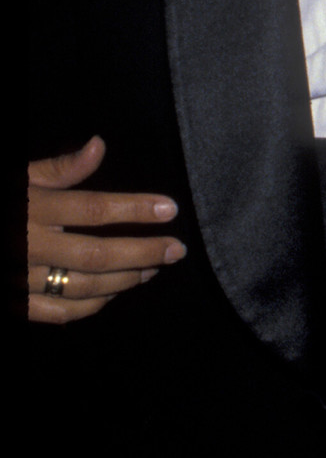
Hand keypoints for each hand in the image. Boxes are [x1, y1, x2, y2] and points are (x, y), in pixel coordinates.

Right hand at [28, 137, 184, 324]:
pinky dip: (91, 306)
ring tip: (153, 268)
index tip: (170, 208)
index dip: (134, 209)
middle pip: (96, 255)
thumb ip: (58, 168)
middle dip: (143, 252)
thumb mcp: (16, 176)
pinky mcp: (13, 303)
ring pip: (83, 287)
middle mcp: (27, 245)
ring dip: (125, 280)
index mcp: (31, 207)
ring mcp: (19, 278)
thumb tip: (99, 145)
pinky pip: (58, 312)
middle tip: (177, 248)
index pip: (92, 209)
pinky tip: (113, 295)